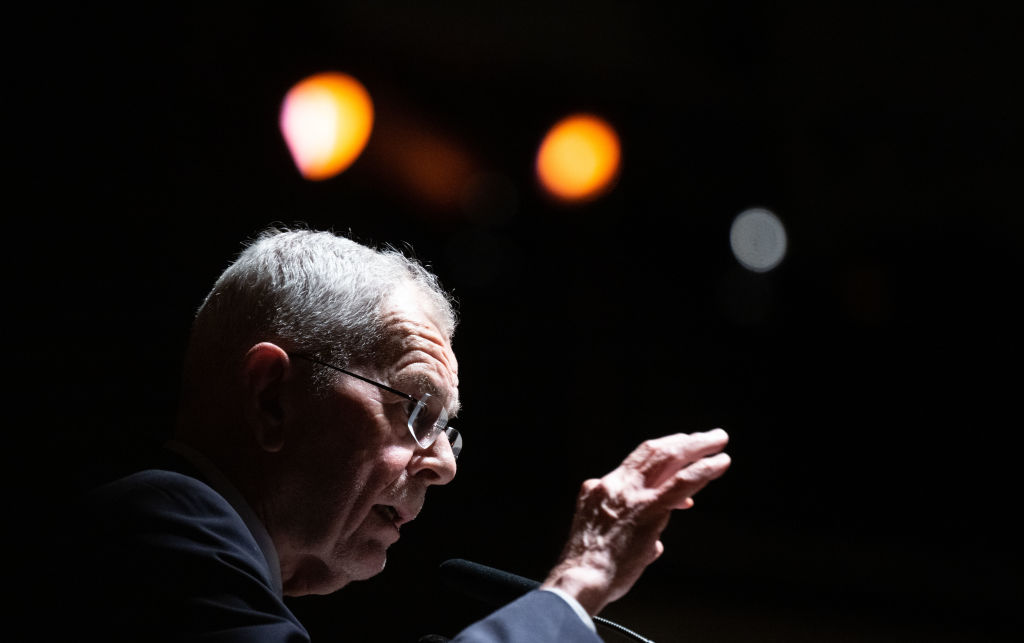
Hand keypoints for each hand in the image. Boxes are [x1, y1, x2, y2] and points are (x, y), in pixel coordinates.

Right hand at [540, 429, 729, 614]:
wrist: (581, 579)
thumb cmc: (590, 568)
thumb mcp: (597, 535)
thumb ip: (630, 532)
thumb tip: (655, 542)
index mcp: (598, 488)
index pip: (635, 462)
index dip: (663, 455)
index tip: (683, 455)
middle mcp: (615, 484)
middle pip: (653, 451)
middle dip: (683, 441)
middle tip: (707, 437)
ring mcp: (633, 495)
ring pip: (669, 458)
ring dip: (697, 446)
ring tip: (718, 440)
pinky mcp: (650, 510)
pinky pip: (682, 482)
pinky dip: (704, 470)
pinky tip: (720, 463)